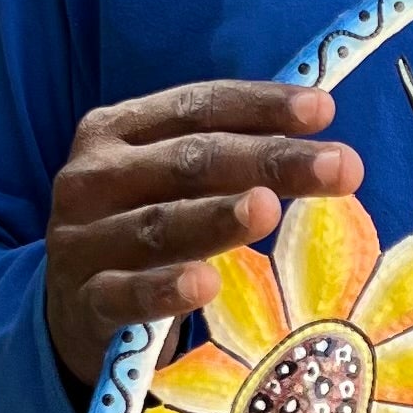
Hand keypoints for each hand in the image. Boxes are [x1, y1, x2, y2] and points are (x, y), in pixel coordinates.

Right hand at [45, 79, 363, 385]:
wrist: (71, 307)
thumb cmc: (142, 230)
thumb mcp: (170, 183)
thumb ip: (226, 154)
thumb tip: (319, 123)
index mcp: (115, 130)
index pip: (196, 107)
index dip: (260, 105)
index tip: (324, 110)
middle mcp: (92, 177)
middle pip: (189, 162)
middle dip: (269, 161)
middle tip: (340, 166)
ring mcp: (81, 241)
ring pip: (158, 225)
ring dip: (216, 217)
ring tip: (270, 209)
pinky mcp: (81, 302)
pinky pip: (124, 294)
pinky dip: (163, 289)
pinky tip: (205, 284)